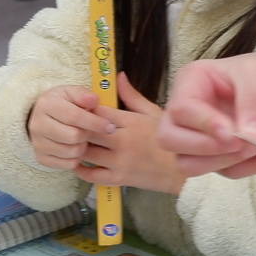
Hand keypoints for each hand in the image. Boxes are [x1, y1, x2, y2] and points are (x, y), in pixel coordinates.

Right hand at [27, 84, 118, 173]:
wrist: (43, 118)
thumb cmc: (63, 104)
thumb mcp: (71, 93)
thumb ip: (83, 95)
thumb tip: (94, 99)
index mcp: (46, 104)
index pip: (74, 116)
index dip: (95, 122)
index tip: (110, 127)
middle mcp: (37, 125)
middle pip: (74, 136)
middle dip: (88, 134)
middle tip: (90, 130)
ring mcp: (37, 143)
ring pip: (72, 152)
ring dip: (83, 147)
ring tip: (82, 138)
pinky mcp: (41, 158)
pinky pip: (68, 164)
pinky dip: (76, 158)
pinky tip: (75, 147)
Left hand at [79, 79, 187, 193]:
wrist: (182, 171)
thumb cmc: (170, 140)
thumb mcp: (154, 113)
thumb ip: (132, 96)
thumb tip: (119, 76)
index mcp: (130, 122)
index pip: (97, 111)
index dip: (85, 109)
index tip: (81, 108)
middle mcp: (122, 141)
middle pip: (87, 130)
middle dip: (78, 127)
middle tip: (73, 125)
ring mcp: (119, 162)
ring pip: (86, 152)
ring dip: (77, 147)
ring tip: (74, 142)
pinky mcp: (118, 179)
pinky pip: (92, 175)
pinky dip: (81, 170)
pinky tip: (77, 163)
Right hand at [159, 54, 255, 179]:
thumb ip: (252, 101)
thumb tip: (247, 136)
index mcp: (191, 83)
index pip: (180, 110)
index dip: (204, 124)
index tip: (232, 133)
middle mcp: (187, 114)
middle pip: (169, 140)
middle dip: (205, 148)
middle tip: (241, 143)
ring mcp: (199, 139)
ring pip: (188, 165)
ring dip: (224, 162)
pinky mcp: (217, 159)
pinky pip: (225, 173)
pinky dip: (251, 168)